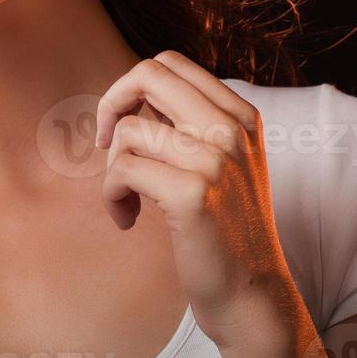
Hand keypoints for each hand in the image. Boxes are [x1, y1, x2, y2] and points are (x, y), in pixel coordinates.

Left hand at [94, 51, 303, 351]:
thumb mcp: (224, 163)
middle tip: (104, 144)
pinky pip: (122, 170)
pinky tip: (128, 220)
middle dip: (112, 104)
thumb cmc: (225, 230)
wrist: (251, 295)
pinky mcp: (191, 195)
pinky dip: (112, 196)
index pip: (172, 62)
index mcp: (241, 116)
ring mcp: (215, 160)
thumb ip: (191, 125)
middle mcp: (232, 130)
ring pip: (128, 130)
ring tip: (127, 200)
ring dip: (112, 169)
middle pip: (149, 74)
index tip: (125, 123)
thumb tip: (132, 96)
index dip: (133, 86)